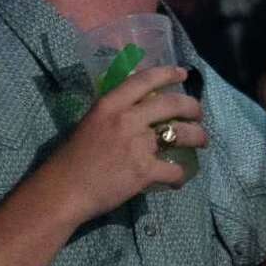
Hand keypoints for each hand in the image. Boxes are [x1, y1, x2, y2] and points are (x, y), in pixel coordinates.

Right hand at [41, 66, 205, 223]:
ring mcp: (137, 145)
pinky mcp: (144, 171)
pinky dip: (180, 176)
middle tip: (198, 114)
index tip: (183, 73)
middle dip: (193, 107)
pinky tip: (179, 179)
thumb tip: (138, 109)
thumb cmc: (71, 159)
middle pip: (172, 103)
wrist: (63, 191)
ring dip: (198, 136)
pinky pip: (174, 170)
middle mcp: (126, 119)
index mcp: (110, 104)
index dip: (169, 73)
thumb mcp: (90, 123)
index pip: (146, 79)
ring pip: (181, 134)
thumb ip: (114, 113)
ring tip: (202, 141)